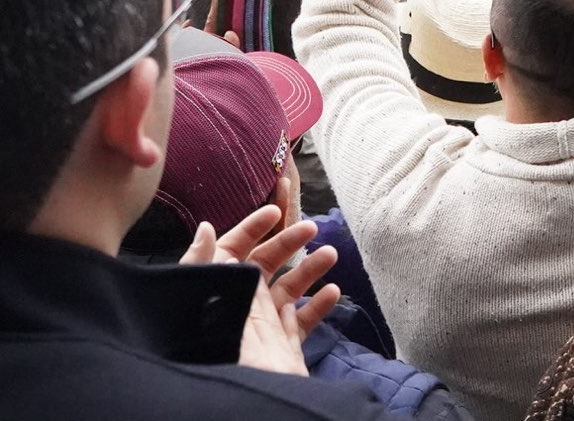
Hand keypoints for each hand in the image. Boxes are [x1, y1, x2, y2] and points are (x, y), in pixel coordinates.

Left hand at [181, 207, 341, 362]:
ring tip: (332, 255)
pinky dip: (320, 305)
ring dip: (311, 269)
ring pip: (290, 288)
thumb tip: (205, 227)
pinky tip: (333, 293)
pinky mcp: (285, 347)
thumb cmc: (218, 350)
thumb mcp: (201, 300)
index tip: (275, 210)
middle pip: (267, 264)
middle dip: (289, 242)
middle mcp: (242, 304)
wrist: (238, 402)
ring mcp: (265, 326)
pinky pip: (304, 321)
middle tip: (313, 228)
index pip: (233, 249)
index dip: (252, 227)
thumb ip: (200, 264)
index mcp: (220, 290)